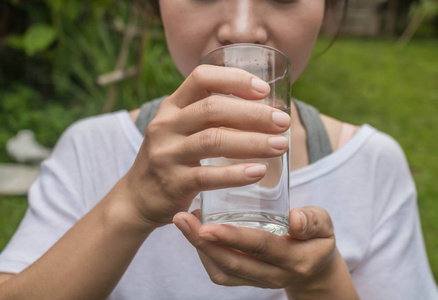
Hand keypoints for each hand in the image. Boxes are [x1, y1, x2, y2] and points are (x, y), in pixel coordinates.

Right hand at [121, 65, 290, 227]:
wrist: (138, 197)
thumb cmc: (172, 158)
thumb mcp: (180, 129)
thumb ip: (209, 117)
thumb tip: (264, 110)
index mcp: (172, 106)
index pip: (201, 78)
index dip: (234, 79)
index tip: (264, 89)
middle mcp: (166, 125)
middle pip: (212, 108)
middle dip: (253, 113)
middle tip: (283, 122)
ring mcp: (166, 154)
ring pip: (212, 140)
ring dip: (252, 141)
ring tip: (280, 145)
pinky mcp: (172, 183)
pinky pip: (207, 176)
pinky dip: (236, 173)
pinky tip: (258, 172)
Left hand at [173, 207, 356, 298]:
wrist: (314, 268)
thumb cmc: (315, 238)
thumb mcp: (324, 225)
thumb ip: (312, 221)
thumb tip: (294, 219)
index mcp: (294, 259)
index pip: (260, 247)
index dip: (233, 237)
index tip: (208, 226)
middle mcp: (274, 275)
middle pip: (234, 262)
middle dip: (204, 242)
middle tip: (182, 219)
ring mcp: (258, 281)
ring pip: (223, 271)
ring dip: (199, 248)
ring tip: (183, 222)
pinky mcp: (247, 280)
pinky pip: (222, 274)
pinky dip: (204, 255)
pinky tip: (194, 234)